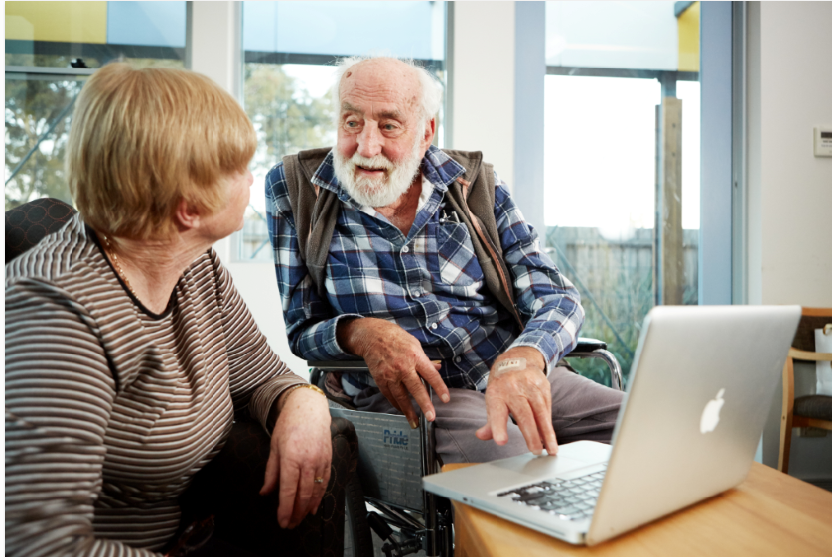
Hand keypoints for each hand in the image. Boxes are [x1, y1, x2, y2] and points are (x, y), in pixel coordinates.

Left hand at [260, 387, 331, 528]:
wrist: (309, 408)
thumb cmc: (289, 425)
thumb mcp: (274, 447)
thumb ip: (271, 472)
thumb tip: (265, 493)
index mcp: (291, 457)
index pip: (288, 490)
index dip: (285, 509)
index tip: (282, 522)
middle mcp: (308, 461)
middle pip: (303, 494)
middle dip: (296, 513)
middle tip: (290, 525)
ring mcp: (320, 460)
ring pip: (316, 491)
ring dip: (308, 508)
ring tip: (300, 519)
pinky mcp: (329, 459)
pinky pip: (325, 483)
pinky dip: (319, 497)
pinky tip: (313, 506)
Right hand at [338, 318, 449, 427]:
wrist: (372, 336)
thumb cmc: (396, 338)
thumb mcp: (415, 344)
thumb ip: (425, 360)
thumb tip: (437, 368)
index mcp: (415, 356)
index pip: (431, 375)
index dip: (439, 388)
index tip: (446, 399)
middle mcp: (403, 366)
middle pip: (416, 388)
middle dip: (424, 404)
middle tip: (431, 417)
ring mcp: (390, 374)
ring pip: (401, 396)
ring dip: (408, 411)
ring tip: (415, 422)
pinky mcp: (380, 379)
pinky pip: (390, 395)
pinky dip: (396, 404)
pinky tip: (402, 410)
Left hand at [475, 347, 557, 455]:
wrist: (518, 358)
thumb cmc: (503, 385)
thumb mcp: (493, 399)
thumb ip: (490, 422)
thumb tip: (481, 436)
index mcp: (496, 394)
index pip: (496, 413)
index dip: (498, 427)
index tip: (501, 441)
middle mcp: (513, 389)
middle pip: (523, 415)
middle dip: (530, 435)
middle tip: (536, 451)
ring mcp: (530, 387)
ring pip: (540, 413)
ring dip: (546, 433)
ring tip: (550, 449)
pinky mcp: (543, 386)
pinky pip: (547, 408)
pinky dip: (549, 423)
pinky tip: (550, 435)